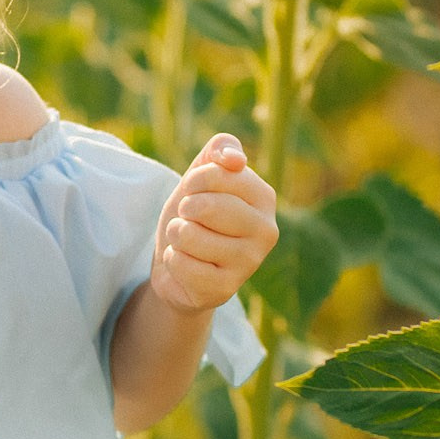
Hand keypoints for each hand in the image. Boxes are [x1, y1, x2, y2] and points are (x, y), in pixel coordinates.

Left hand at [150, 133, 278, 313]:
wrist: (179, 263)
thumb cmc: (194, 214)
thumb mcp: (202, 174)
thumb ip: (220, 149)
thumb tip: (235, 160)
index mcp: (264, 197)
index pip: (219, 173)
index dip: (193, 180)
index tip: (194, 191)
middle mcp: (266, 230)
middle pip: (204, 206)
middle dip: (184, 210)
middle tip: (190, 219)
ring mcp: (249, 262)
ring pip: (188, 235)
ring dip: (176, 235)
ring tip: (187, 242)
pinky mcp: (226, 289)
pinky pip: (181, 263)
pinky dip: (172, 260)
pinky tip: (186, 264)